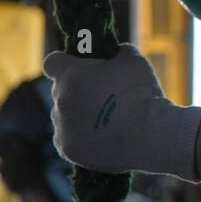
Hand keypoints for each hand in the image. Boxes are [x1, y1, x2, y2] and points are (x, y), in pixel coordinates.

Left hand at [42, 43, 200, 178]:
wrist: (148, 134)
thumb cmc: (141, 93)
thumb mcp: (134, 60)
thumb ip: (117, 52)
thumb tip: (116, 52)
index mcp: (71, 75)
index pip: (52, 63)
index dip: (65, 64)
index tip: (79, 69)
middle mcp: (60, 100)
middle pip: (62, 92)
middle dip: (78, 93)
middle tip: (104, 99)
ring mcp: (61, 126)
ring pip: (64, 117)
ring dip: (79, 117)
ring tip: (107, 123)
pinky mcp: (67, 148)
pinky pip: (68, 140)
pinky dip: (81, 139)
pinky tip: (101, 139)